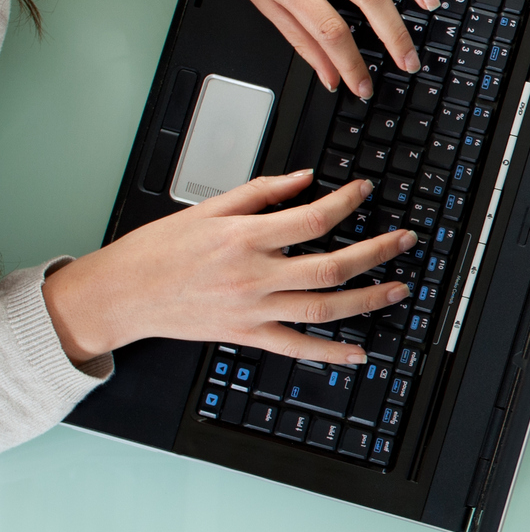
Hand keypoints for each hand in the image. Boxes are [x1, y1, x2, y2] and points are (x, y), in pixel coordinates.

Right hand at [40, 172, 413, 366]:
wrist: (122, 293)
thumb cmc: (159, 249)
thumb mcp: (206, 209)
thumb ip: (260, 193)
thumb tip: (304, 178)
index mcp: (244, 237)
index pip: (311, 220)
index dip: (346, 204)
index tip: (364, 192)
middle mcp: (253, 275)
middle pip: (331, 266)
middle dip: (376, 253)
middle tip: (405, 240)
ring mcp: (253, 309)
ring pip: (324, 307)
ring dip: (368, 299)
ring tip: (399, 288)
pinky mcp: (247, 334)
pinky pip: (298, 346)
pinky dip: (332, 352)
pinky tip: (360, 352)